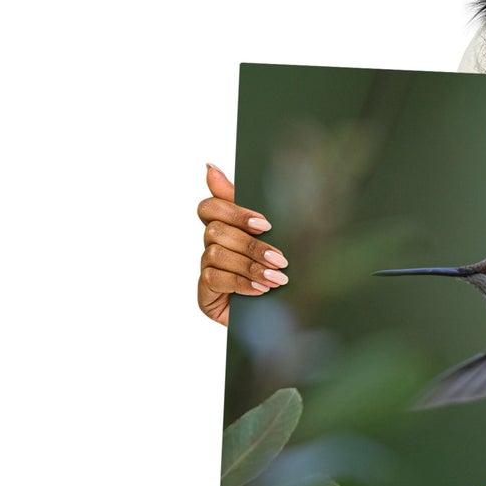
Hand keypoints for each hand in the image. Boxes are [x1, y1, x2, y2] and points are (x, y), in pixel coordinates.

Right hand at [197, 164, 288, 326]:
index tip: (265, 224)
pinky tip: (261, 290)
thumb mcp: (274, 239)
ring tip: (277, 279)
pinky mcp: (205, 293)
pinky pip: (215, 279)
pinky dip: (242, 283)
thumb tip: (211, 166)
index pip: (210, 207)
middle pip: (215, 230)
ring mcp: (206, 269)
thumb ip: (249, 207)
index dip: (234, 211)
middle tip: (280, 258)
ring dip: (250, 266)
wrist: (280, 319)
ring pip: (216, 254)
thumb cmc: (276, 273)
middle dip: (251, 245)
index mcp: (226, 228)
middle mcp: (211, 246)